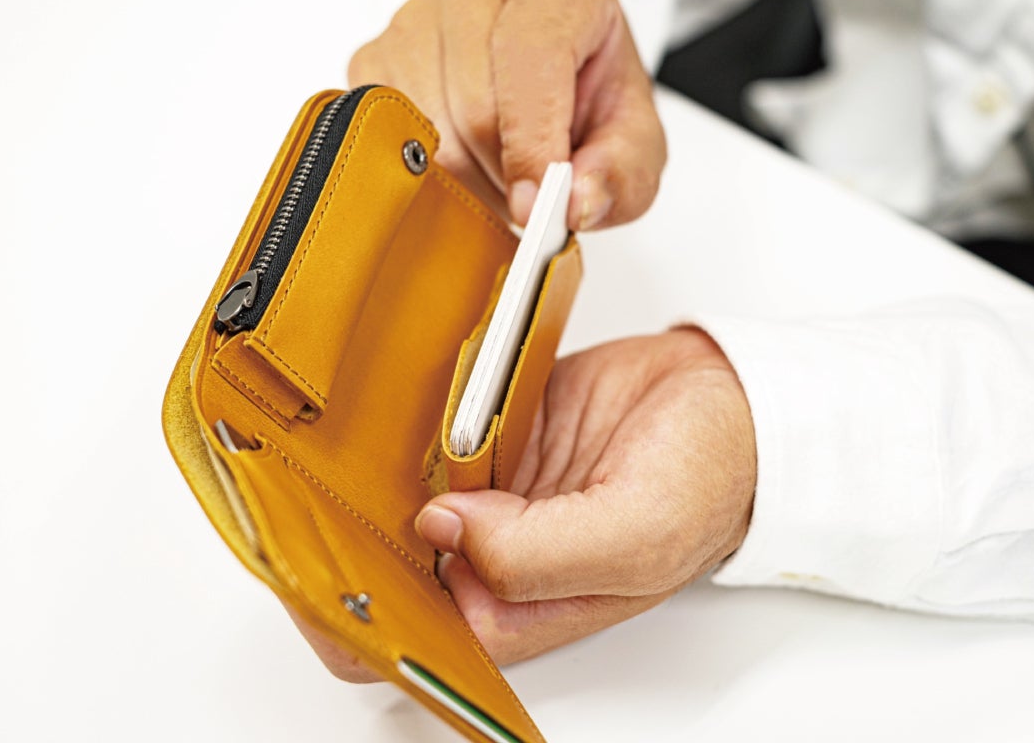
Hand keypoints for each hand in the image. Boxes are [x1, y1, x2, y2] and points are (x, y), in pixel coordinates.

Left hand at [291, 328, 756, 680]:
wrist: (730, 402)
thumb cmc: (706, 481)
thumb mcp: (636, 538)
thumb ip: (537, 555)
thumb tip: (442, 529)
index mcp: (517, 609)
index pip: (405, 636)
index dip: (345, 612)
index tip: (303, 561)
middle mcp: (488, 559)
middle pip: (383, 562)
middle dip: (338, 528)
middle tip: (302, 482)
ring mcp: (484, 494)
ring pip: (394, 491)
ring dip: (363, 466)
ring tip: (328, 433)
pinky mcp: (487, 437)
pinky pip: (426, 432)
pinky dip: (403, 417)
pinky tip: (380, 397)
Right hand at [348, 0, 666, 228]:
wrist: (551, 78)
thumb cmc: (590, 98)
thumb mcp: (634, 145)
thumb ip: (623, 175)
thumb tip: (577, 201)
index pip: (530, 62)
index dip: (533, 146)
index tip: (538, 205)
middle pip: (474, 108)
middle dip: (505, 174)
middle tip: (531, 192)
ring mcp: (415, 16)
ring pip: (428, 132)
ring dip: (467, 179)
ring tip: (501, 169)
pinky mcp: (374, 58)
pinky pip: (389, 139)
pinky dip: (427, 173)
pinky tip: (462, 159)